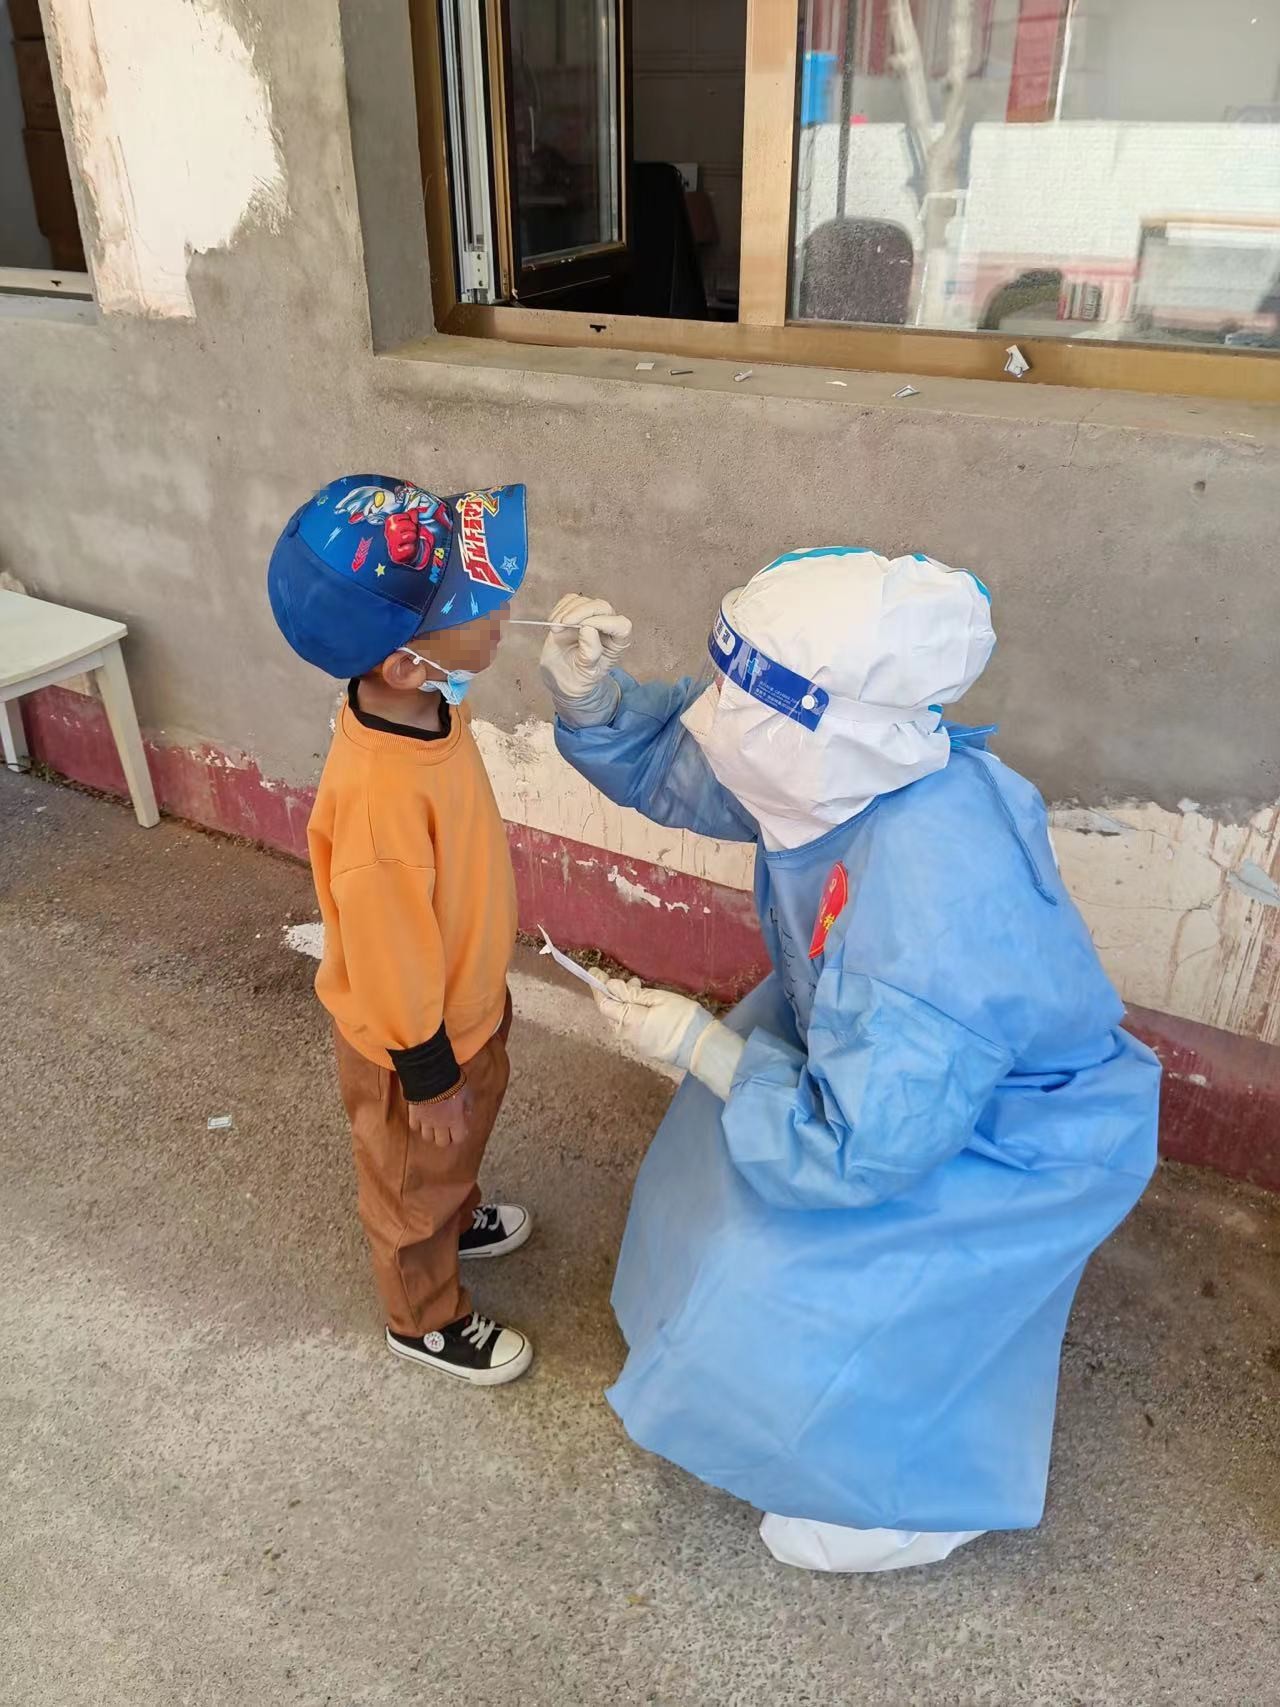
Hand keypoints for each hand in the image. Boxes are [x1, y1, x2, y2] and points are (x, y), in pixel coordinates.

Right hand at [407, 1081, 470, 1147]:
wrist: (429, 1075)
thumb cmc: (451, 1083)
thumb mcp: (466, 1092)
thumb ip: (468, 1106)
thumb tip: (467, 1115)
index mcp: (455, 1120)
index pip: (458, 1139)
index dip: (458, 1135)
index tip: (458, 1129)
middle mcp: (440, 1124)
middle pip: (441, 1143)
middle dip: (444, 1137)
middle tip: (445, 1129)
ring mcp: (425, 1121)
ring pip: (427, 1137)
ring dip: (431, 1132)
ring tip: (433, 1124)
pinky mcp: (414, 1115)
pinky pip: (414, 1127)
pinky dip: (418, 1124)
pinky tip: (422, 1117)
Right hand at [540, 594, 632, 723]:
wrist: (561, 676)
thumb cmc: (578, 677)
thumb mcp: (586, 672)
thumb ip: (590, 653)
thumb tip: (588, 628)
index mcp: (617, 642)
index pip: (620, 625)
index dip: (603, 622)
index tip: (582, 629)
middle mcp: (608, 626)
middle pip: (602, 607)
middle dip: (582, 612)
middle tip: (564, 624)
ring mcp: (592, 617)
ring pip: (584, 601)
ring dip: (566, 612)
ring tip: (556, 630)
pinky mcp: (576, 611)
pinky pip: (570, 600)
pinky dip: (559, 609)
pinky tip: (554, 623)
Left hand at [594, 977, 708, 1068]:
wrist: (701, 1047)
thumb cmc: (683, 1018)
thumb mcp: (659, 998)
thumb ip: (632, 994)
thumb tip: (611, 986)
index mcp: (628, 1021)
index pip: (604, 1003)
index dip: (598, 986)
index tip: (594, 972)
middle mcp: (626, 1034)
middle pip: (611, 1012)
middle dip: (614, 994)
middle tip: (629, 981)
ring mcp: (635, 1043)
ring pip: (621, 1019)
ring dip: (625, 1003)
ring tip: (639, 990)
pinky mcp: (644, 1047)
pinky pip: (631, 1027)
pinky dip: (632, 1013)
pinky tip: (645, 1006)